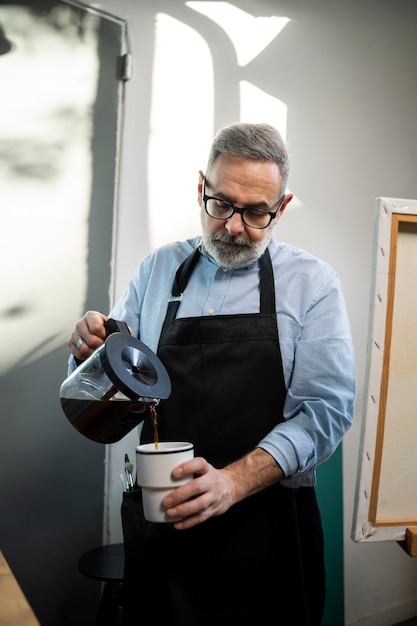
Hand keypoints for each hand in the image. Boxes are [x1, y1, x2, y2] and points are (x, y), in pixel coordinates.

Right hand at [68, 310, 108, 359]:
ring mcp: (74, 333)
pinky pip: (78, 354)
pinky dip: (86, 356)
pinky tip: (90, 351)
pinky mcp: (71, 343)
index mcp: (91, 316)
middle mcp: (80, 324)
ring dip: (93, 351)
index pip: (96, 328)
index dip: (104, 336)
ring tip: (97, 349)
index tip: (106, 337)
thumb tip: (116, 338)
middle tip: (103, 345)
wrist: (98, 331)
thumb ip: (113, 330)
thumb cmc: (105, 328)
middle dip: (99, 345)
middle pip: (91, 340)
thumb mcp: (111, 325)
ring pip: (84, 348)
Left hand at [162, 447, 283, 529]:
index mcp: (207, 469)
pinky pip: (201, 517)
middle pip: (197, 487)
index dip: (187, 467)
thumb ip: (187, 472)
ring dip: (183, 510)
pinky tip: (177, 524)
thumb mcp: (202, 469)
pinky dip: (188, 522)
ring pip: (199, 504)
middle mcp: (212, 482)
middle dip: (180, 494)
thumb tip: (159, 476)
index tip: (174, 473)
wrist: (230, 487)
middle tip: (166, 501)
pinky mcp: (213, 510)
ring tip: (170, 513)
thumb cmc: (208, 477)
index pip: (199, 464)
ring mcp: (214, 497)